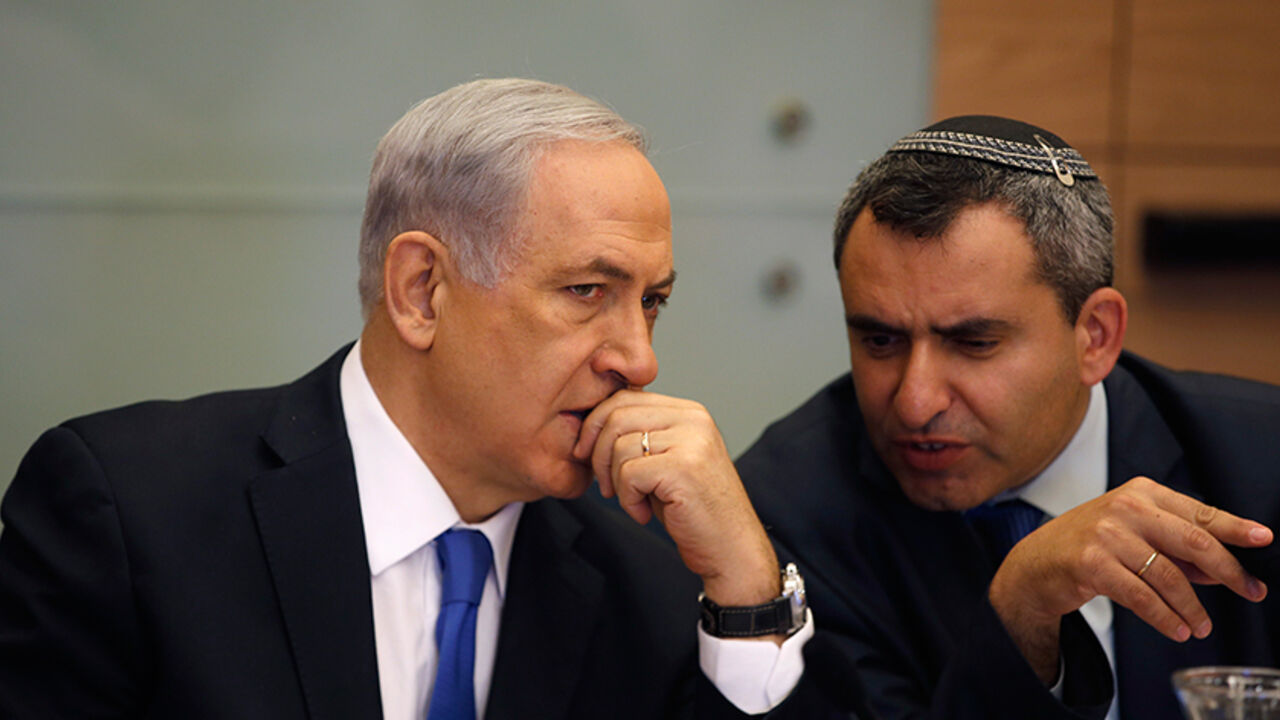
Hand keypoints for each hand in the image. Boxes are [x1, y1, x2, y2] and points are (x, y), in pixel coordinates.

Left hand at [573, 390, 779, 609]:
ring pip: (619, 447)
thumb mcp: (665, 461)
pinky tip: (644, 513)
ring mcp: (691, 441)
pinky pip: (629, 474)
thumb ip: (641, 435)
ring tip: (636, 502)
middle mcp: (693, 419)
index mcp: (689, 412)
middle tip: (605, 485)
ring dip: (616, 482)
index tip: (586, 453)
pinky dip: (628, 500)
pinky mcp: (683, 468)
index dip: (595, 425)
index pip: (625, 397)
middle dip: (598, 454)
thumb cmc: (693, 510)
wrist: (730, 547)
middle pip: (617, 416)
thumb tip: (593, 422)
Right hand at [988, 476, 1272, 683]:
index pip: (1199, 511)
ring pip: (1169, 576)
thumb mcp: (1133, 534)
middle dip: (1228, 571)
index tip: (1263, 538)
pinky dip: (1165, 618)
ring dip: (1193, 607)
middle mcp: (1126, 508)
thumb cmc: (1088, 544)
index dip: (1235, 527)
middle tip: (1250, 591)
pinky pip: (1142, 597)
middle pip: (1193, 541)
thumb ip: (1175, 547)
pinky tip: (1177, 628)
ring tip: (1202, 626)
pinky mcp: (1092, 563)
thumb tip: (1219, 570)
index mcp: (1141, 493)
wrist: (1035, 562)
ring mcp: (1107, 534)